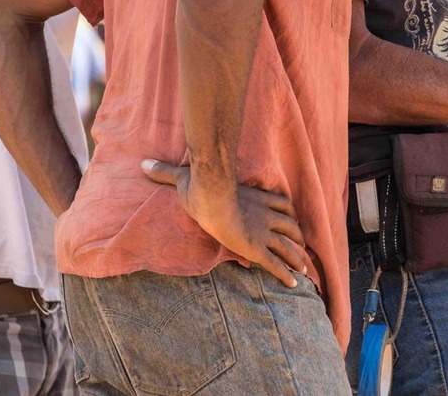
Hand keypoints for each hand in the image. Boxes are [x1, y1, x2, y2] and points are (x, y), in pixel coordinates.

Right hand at [142, 159, 305, 287]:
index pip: (281, 203)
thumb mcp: (184, 177)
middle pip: (290, 225)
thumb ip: (167, 171)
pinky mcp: (257, 248)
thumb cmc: (200, 186)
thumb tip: (143, 163)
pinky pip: (276, 263)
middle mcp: (265, 213)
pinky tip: (293, 284)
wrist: (210, 197)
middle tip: (303, 247)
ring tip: (303, 270)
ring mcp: (263, 231)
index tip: (291, 220)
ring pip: (288, 246)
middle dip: (298, 237)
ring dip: (297, 258)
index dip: (287, 213)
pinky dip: (286, 274)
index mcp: (255, 197)